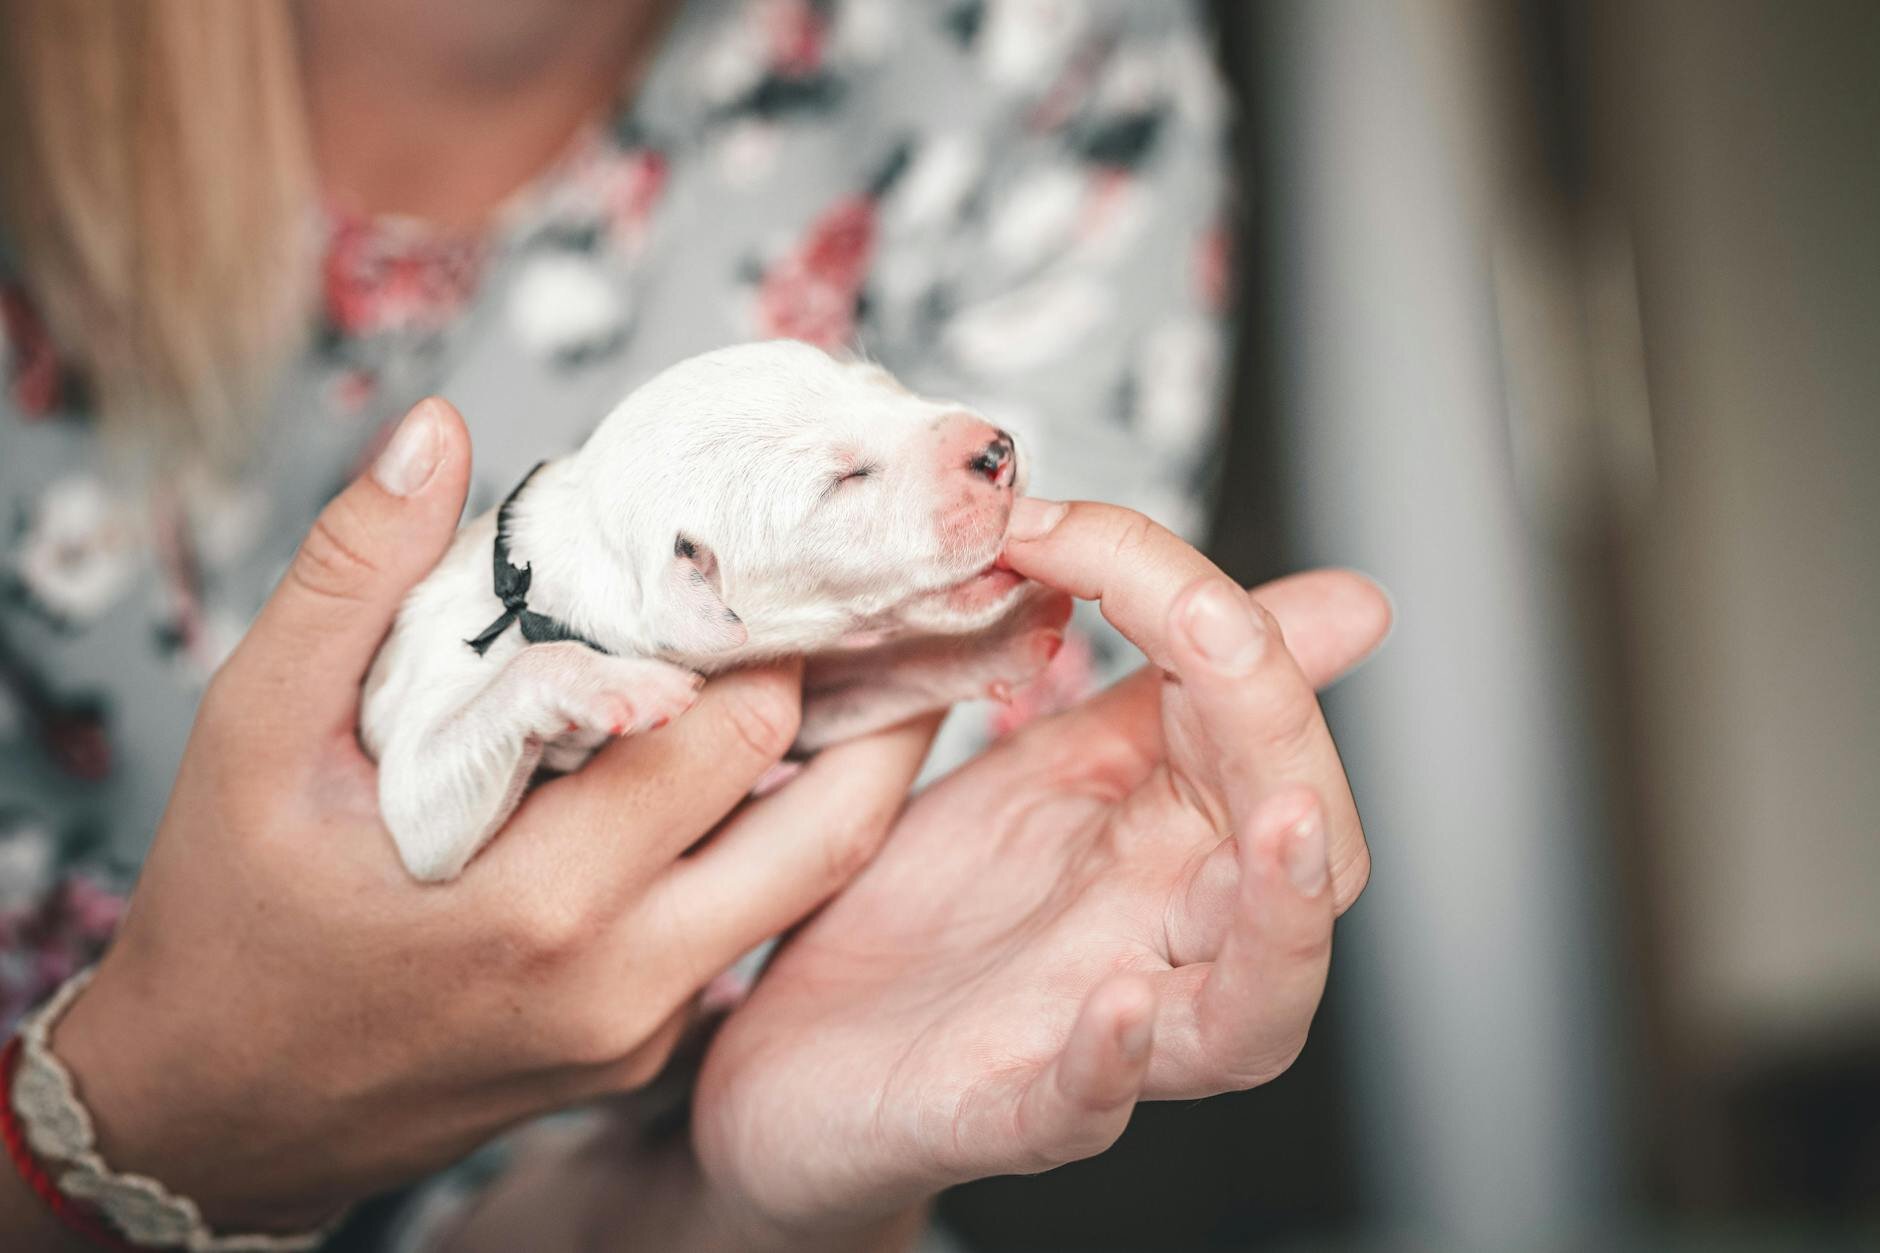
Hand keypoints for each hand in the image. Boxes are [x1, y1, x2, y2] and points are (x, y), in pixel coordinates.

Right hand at [32, 400, 933, 1233]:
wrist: (216, 1115)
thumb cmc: (229, 921)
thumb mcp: (253, 736)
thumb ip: (349, 578)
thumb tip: (437, 432)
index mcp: (538, 907)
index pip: (732, 737)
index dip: (776, 634)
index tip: (790, 556)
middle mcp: (622, 983)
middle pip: (828, 820)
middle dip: (855, 697)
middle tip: (866, 599)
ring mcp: (645, 1030)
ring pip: (815, 880)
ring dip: (846, 768)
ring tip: (856, 660)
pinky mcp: (646, 1051)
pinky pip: (753, 926)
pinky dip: (778, 833)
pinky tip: (761, 754)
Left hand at [693, 501, 1387, 1241]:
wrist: (789, 1061)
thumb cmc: (919, 922)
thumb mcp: (1037, 771)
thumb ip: (1150, 684)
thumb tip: (1293, 578)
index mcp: (1165, 836)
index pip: (1244, 708)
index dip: (1175, 596)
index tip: (1049, 524)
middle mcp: (1155, 932)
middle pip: (1297, 856)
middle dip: (1289, 738)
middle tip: (1223, 632)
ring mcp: (1091, 1030)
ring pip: (1249, 1012)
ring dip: (1281, 922)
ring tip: (1284, 828)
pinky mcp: (999, 1114)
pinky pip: (1082, 1107)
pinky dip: (1110, 1066)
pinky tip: (1112, 1011)